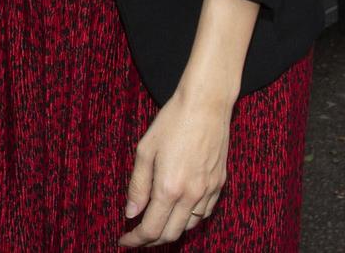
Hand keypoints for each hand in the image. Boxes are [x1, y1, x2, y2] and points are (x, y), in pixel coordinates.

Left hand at [121, 87, 231, 245]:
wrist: (206, 105)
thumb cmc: (172, 122)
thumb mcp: (145, 150)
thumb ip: (137, 186)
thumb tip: (130, 213)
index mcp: (169, 188)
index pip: (150, 229)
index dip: (135, 240)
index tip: (124, 241)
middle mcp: (191, 195)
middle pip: (171, 234)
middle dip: (151, 240)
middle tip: (136, 235)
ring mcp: (208, 191)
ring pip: (189, 226)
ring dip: (171, 230)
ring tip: (156, 222)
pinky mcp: (219, 184)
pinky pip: (204, 213)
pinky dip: (189, 219)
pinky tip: (179, 210)